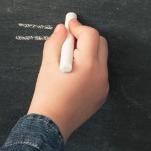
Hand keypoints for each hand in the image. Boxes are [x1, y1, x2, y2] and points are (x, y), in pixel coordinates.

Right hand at [27, 19, 108, 140]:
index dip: (78, 27)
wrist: (51, 124)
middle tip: (68, 42)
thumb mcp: (47, 65)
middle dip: (85, 38)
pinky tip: (74, 76)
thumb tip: (62, 30)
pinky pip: (99, 73)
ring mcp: (103, 85)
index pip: (90, 34)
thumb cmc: (47, 95)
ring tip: (70, 61)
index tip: (68, 26)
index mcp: (88, 64)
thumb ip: (55, 43)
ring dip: (88, 53)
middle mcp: (100, 74)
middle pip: (100, 43)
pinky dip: (89, 68)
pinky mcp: (102, 94)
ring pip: (100, 58)